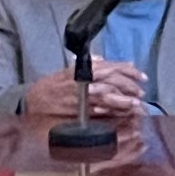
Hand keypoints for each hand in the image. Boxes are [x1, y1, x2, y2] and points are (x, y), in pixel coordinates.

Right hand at [33, 58, 148, 119]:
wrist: (32, 103)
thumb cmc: (50, 86)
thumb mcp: (68, 71)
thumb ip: (88, 66)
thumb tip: (106, 59)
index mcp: (82, 70)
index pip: (110, 67)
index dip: (128, 71)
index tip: (141, 76)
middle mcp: (84, 82)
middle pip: (113, 81)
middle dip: (130, 86)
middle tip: (142, 92)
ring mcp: (83, 98)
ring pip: (109, 97)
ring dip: (126, 101)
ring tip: (138, 105)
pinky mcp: (80, 113)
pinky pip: (101, 112)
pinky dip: (114, 113)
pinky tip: (125, 115)